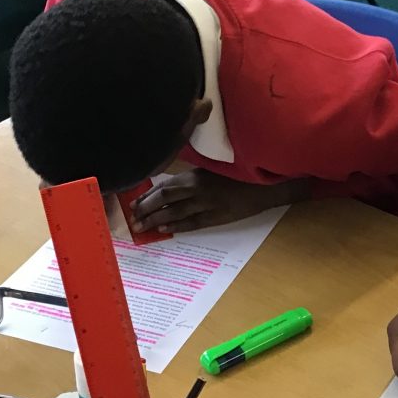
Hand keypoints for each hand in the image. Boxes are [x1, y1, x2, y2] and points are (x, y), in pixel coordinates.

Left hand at [130, 170, 275, 234]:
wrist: (264, 184)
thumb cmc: (238, 172)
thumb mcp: (212, 168)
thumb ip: (191, 176)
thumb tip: (168, 187)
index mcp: (195, 174)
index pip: (164, 186)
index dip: (147, 195)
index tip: (134, 203)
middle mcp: (198, 188)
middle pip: (164, 199)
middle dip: (146, 209)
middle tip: (132, 219)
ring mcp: (208, 204)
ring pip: (175, 213)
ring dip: (155, 220)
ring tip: (141, 228)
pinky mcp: (218, 217)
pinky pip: (193, 223)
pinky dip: (177, 226)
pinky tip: (164, 229)